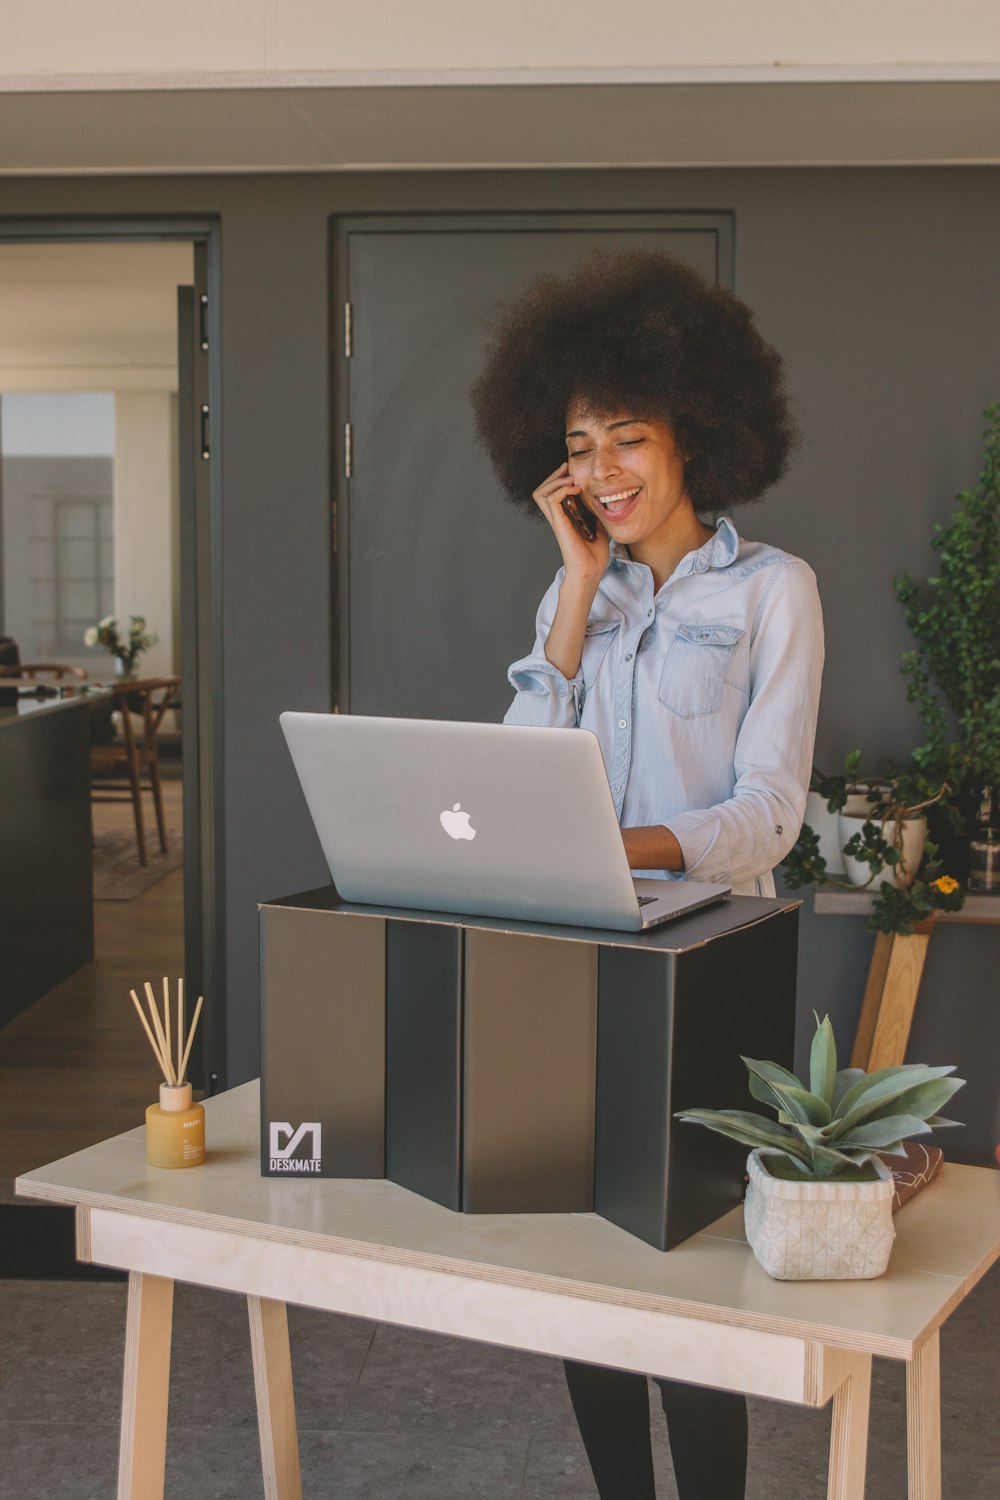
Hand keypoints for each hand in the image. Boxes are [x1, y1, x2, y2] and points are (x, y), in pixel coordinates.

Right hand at [532, 463, 608, 583]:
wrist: (590, 571)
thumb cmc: (594, 556)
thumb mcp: (599, 528)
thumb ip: (596, 515)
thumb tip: (604, 503)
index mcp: (565, 518)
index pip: (552, 494)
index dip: (558, 480)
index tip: (572, 471)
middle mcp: (557, 518)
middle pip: (541, 490)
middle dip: (553, 476)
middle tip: (567, 469)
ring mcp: (557, 520)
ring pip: (541, 492)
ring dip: (555, 481)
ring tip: (570, 479)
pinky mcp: (559, 523)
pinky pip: (552, 499)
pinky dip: (562, 488)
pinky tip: (576, 489)